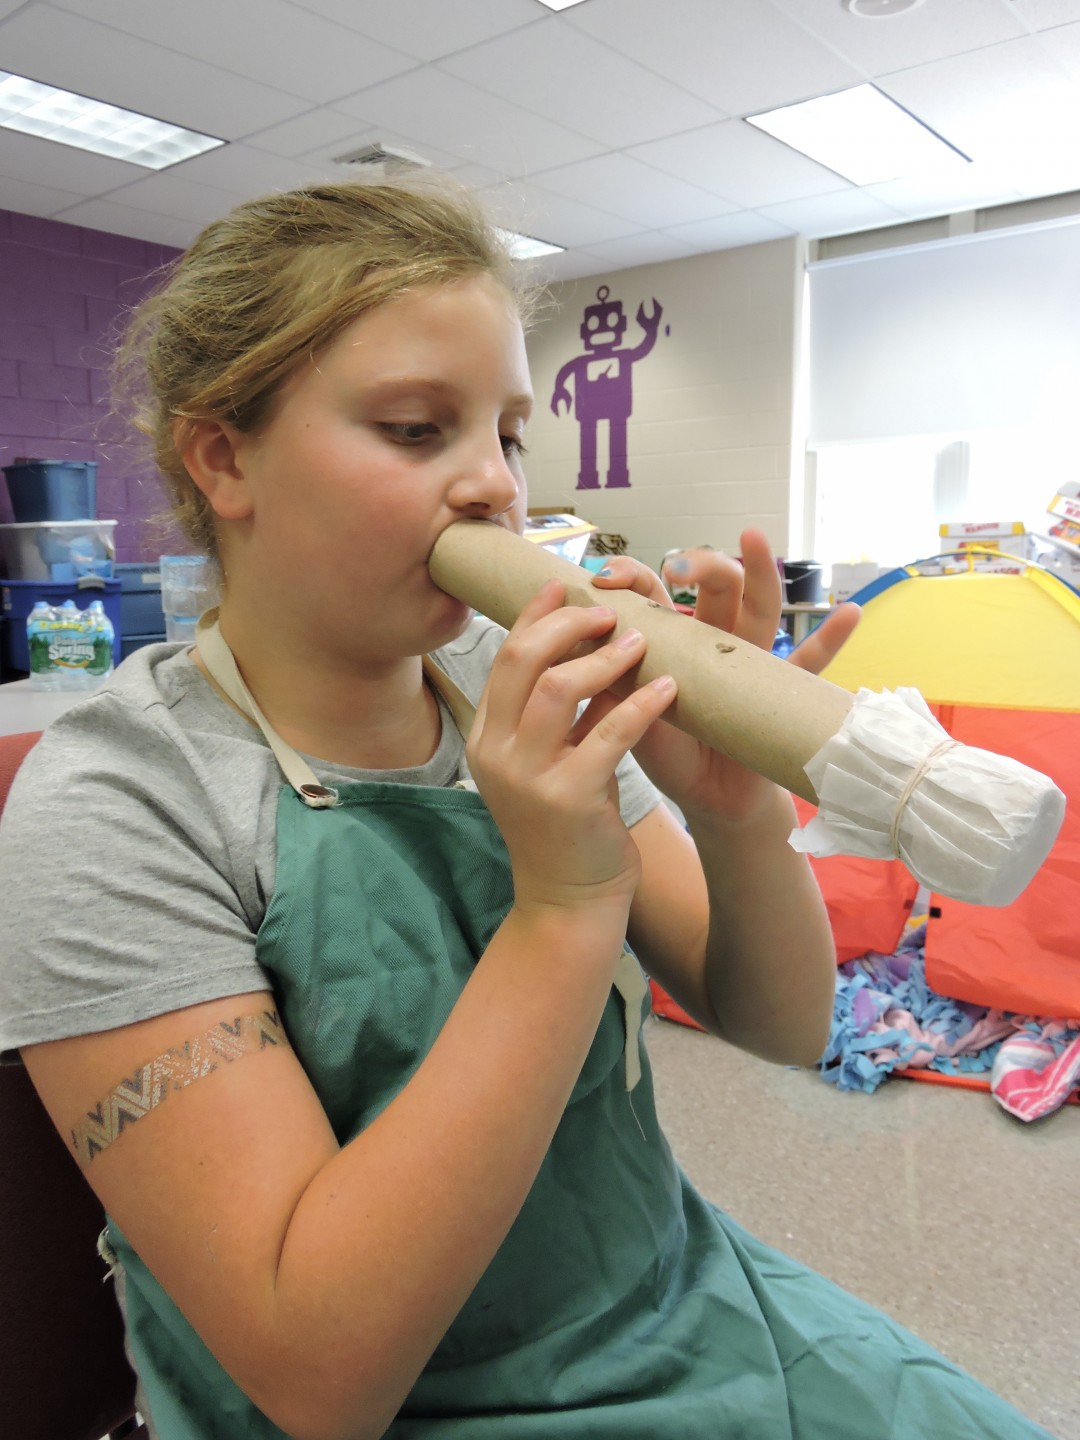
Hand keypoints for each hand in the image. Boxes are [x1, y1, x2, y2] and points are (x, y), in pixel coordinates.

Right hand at [466, 579, 678, 914]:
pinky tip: (670, 690)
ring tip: (641, 643)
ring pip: (559, 688)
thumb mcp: (554, 763)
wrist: (569, 902)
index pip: (505, 657)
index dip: (535, 616)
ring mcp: (528, 776)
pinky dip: (641, 705)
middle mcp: (496, 752)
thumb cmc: (569, 829)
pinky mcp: (569, 798)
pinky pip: (609, 734)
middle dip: (568, 625)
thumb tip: (595, 653)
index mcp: (486, 738)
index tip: (565, 585)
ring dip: (603, 658)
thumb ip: (565, 715)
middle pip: (523, 660)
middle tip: (610, 613)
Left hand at [589, 532, 859, 820]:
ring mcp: (752, 659)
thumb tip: (576, 645)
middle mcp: (715, 638)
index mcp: (672, 638)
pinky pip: (811, 663)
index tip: (607, 580)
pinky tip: (849, 612)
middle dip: (698, 565)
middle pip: (714, 586)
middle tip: (678, 569)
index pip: (653, 593)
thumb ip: (609, 681)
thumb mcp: (627, 715)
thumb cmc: (668, 751)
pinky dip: (832, 638)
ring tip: (753, 539)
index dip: (632, 578)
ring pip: (759, 607)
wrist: (709, 798)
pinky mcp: (781, 690)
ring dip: (759, 572)